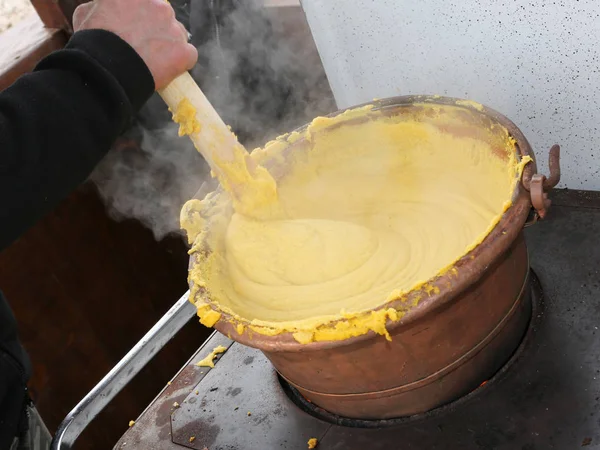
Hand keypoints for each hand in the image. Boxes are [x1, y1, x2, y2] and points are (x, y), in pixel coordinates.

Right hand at [73, 0, 197, 89]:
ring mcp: (174, 28)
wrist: (106, 68)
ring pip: (178, 35)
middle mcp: (160, 6)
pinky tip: (166, 70)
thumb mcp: (86, 13)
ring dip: (169, 46)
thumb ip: (101, 6)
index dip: (144, 15)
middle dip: (156, 30)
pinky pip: (189, 56)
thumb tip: (103, 8)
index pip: (148, 3)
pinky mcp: (184, 51)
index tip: (138, 26)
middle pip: (164, 17)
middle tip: (143, 47)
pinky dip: (180, 63)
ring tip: (153, 61)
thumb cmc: (93, 41)